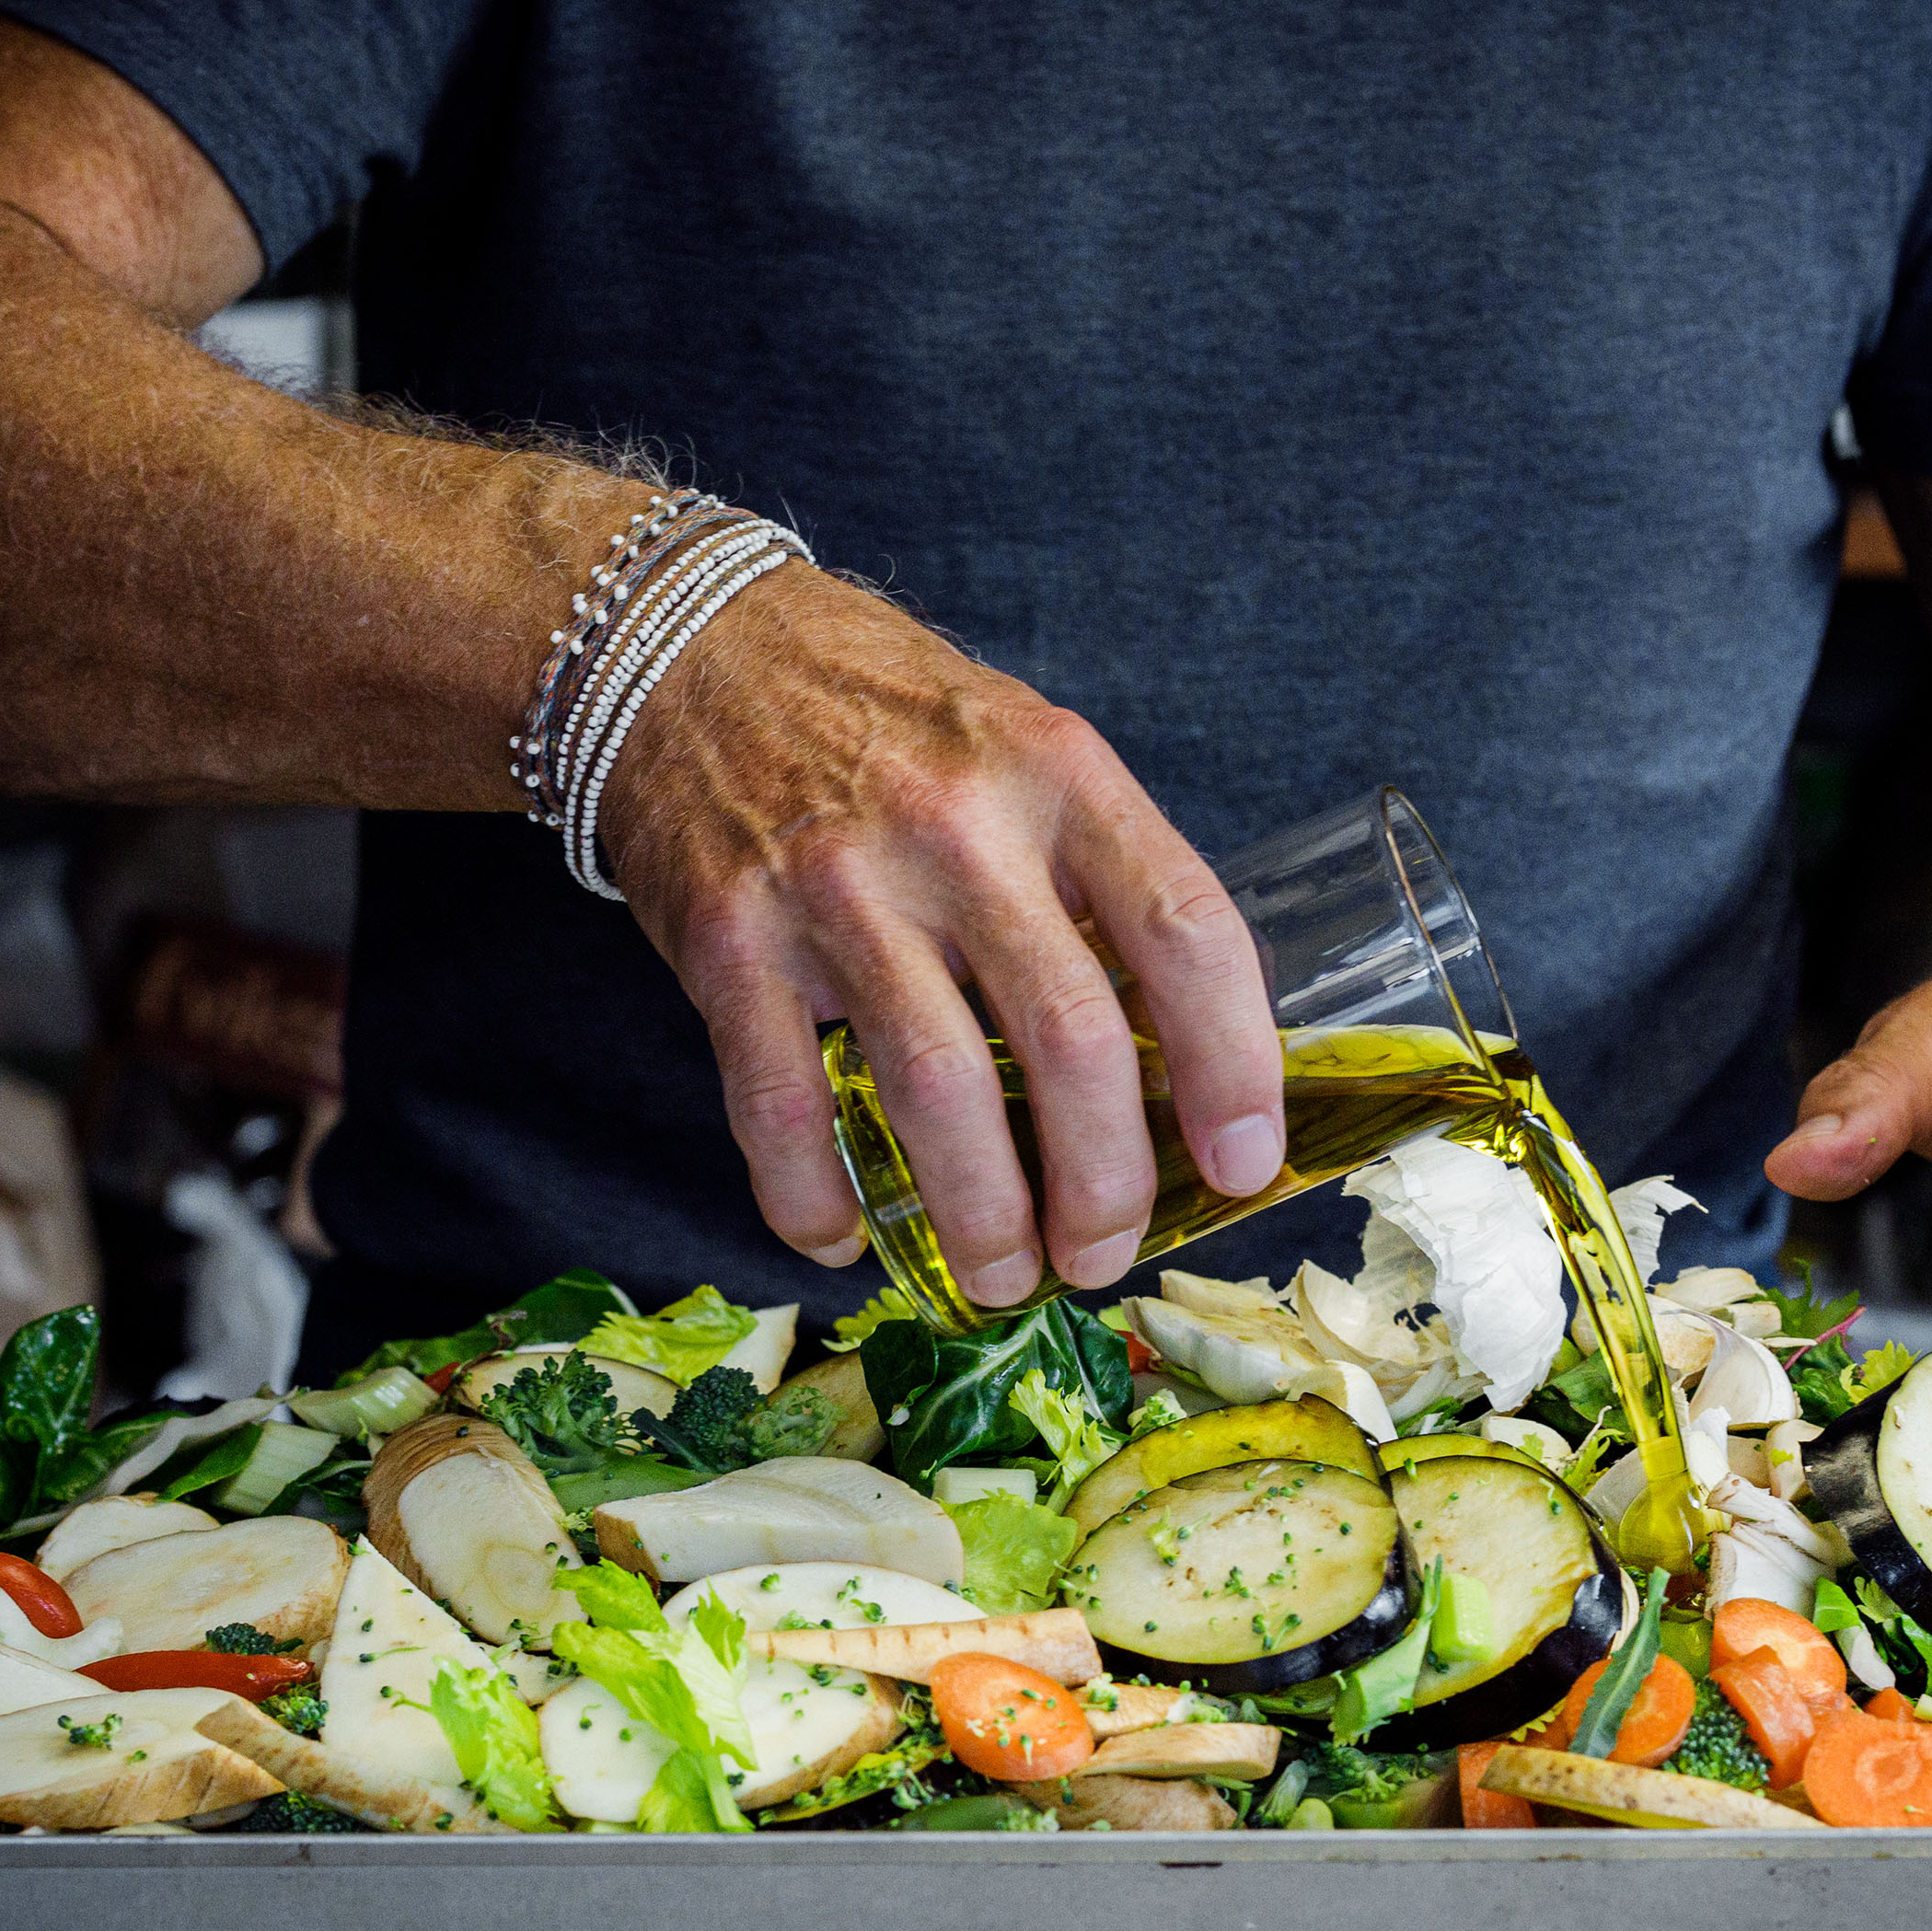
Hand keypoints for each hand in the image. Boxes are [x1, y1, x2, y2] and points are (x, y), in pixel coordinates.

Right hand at [599, 558, 1285, 1305]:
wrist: (690, 654)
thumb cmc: (887, 725)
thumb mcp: (1025, 752)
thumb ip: (1097, 877)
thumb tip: (1182, 1064)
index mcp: (1060, 775)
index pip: (1186, 931)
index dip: (1233, 1065)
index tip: (1241, 1164)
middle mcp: (957, 827)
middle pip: (1072, 1042)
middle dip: (1104, 1185)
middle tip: (1103, 1253)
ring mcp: (837, 886)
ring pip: (939, 1095)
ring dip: (982, 1218)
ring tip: (1001, 1276)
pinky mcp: (732, 941)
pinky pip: (785, 1109)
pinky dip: (816, 1202)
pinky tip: (843, 1242)